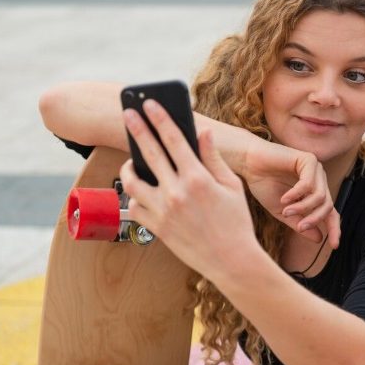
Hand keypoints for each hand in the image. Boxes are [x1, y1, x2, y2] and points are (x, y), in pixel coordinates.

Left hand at [119, 100, 257, 279]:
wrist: (231, 260)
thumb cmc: (236, 222)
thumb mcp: (231, 186)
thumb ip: (213, 158)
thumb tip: (203, 133)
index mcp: (197, 179)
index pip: (174, 140)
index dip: (160, 118)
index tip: (150, 104)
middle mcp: (176, 192)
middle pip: (149, 153)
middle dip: (137, 129)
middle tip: (127, 114)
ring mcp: (163, 211)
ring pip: (132, 183)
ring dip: (128, 168)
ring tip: (131, 162)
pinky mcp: (157, 228)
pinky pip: (135, 208)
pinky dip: (134, 197)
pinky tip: (140, 191)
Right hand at [242, 138, 339, 248]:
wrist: (249, 164)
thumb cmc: (263, 185)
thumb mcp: (282, 211)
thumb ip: (299, 223)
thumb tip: (319, 239)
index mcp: (314, 191)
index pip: (331, 212)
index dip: (334, 229)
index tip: (334, 246)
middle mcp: (318, 179)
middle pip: (327, 205)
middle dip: (314, 219)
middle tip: (300, 227)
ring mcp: (315, 169)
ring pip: (320, 196)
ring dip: (303, 207)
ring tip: (286, 211)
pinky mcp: (308, 160)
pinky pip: (308, 184)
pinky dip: (297, 194)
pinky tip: (284, 198)